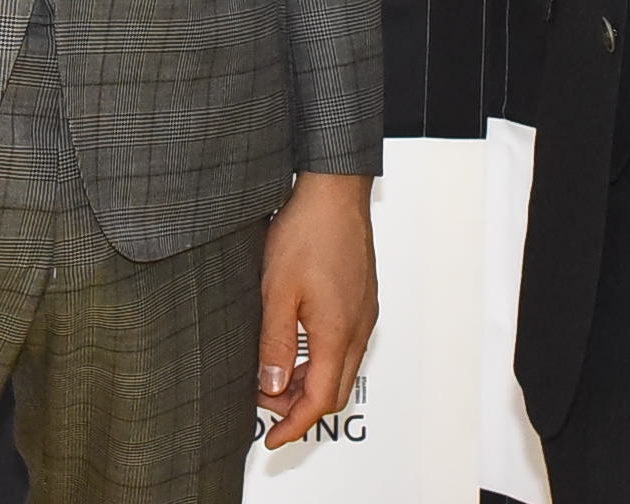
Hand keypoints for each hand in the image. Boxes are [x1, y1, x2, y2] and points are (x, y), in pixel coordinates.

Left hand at [256, 172, 377, 450]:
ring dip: (310, 382)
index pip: (321, 400)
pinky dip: (320, 360)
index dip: (295, 425)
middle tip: (266, 407)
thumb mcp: (277, 292)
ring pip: (341, 368)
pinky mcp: (361, 298)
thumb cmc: (307, 232)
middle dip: (301, 408)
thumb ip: (275, 343)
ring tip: (274, 378)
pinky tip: (297, 348)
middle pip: (335, 389)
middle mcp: (358, 328)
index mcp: (338, 333)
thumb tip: (273, 385)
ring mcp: (363, 313)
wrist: (335, 191)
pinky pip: (345, 345)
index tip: (273, 439)